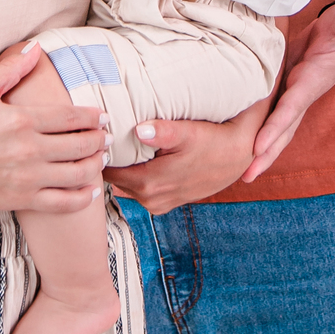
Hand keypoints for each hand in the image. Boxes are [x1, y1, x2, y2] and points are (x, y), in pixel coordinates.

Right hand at [0, 43, 107, 213]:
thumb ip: (11, 69)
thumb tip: (35, 48)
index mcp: (22, 120)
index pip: (71, 117)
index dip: (93, 117)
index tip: (104, 117)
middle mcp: (29, 149)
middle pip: (80, 145)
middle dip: (100, 141)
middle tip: (107, 138)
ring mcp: (27, 177)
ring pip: (77, 174)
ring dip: (96, 166)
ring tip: (101, 160)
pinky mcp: (22, 200)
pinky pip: (62, 202)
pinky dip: (82, 198)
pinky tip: (91, 192)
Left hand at [104, 101, 265, 212]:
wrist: (237, 157)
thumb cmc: (213, 141)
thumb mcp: (189, 132)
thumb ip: (162, 132)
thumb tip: (139, 129)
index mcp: (150, 183)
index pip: (107, 170)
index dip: (100, 152)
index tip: (97, 135)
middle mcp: (150, 199)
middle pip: (113, 179)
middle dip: (108, 160)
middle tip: (104, 136)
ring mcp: (158, 204)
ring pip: (125, 184)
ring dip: (122, 168)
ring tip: (121, 144)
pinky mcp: (166, 202)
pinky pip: (139, 189)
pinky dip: (134, 175)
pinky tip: (139, 157)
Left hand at [241, 4, 334, 182]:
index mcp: (313, 80)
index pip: (291, 107)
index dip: (275, 127)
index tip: (258, 147)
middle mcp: (303, 92)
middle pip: (283, 129)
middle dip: (267, 154)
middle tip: (246, 177)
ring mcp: (295, 92)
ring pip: (277, 126)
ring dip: (262, 149)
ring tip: (243, 172)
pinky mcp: (287, 86)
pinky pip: (271, 113)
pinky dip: (259, 130)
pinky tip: (242, 142)